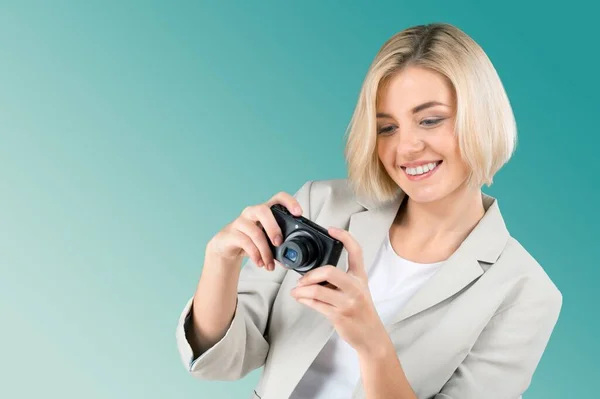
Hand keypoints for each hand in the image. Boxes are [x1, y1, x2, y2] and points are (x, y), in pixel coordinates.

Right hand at [206, 192, 302, 270]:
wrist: (226, 247)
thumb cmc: (249, 240)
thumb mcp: (265, 241)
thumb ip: (277, 246)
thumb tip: (289, 260)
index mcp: (265, 211)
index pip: (278, 198)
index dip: (289, 202)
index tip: (298, 213)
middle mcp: (252, 212)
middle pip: (263, 210)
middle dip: (273, 228)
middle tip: (279, 243)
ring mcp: (240, 222)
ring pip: (255, 232)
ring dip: (265, 251)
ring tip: (269, 264)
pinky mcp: (231, 233)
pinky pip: (245, 242)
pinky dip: (255, 255)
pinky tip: (259, 262)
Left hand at [290, 227, 387, 353]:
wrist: (371, 336)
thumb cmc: (361, 311)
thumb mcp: (357, 290)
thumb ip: (340, 279)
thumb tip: (314, 274)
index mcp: (360, 277)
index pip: (355, 251)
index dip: (344, 237)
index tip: (331, 229)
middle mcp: (355, 287)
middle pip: (329, 271)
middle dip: (310, 275)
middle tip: (302, 279)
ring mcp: (348, 302)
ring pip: (318, 291)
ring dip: (302, 290)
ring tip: (296, 290)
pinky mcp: (339, 315)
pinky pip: (316, 304)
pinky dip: (303, 300)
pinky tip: (300, 298)